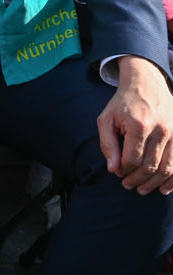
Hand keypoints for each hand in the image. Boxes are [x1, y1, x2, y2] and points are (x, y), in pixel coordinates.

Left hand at [99, 56, 172, 194]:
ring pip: (167, 168)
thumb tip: (113, 169)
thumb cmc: (123, 103)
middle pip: (150, 166)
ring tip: (143, 190)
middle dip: (138, 180)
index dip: (123, 171)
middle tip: (128, 186)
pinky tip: (164, 188)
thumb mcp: (107, 120)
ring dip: (155, 183)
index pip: (132, 159)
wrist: (146, 84)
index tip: (118, 173)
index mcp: (139, 125)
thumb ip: (108, 145)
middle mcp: (161, 130)